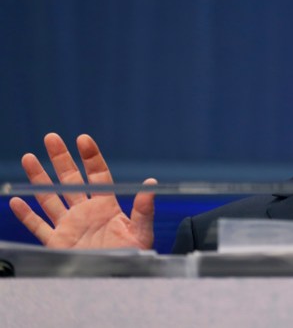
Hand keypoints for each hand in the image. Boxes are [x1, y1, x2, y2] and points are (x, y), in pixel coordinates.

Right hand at [9, 133, 155, 249]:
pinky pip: (39, 226)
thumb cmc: (133, 256)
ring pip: (50, 197)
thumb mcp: (141, 231)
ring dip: (40, 179)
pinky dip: (27, 215)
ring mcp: (70, 226)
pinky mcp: (57, 243)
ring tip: (29, 158)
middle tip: (51, 138)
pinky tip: (18, 200)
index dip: (90, 157)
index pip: (97, 175)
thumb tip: (151, 183)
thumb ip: (143, 208)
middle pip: (70, 180)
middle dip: (60, 159)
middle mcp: (86, 212)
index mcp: (106, 206)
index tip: (82, 139)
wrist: (117, 280)